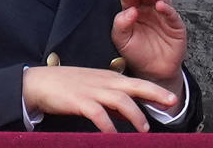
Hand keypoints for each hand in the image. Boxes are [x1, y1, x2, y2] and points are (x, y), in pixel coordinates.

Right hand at [22, 65, 176, 132]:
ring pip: (120, 100)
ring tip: (145, 129)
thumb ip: (112, 100)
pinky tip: (113, 135)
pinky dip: (107, 124)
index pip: (138, 83)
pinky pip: (97, 113)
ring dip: (135, 114)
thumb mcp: (95, 89)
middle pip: (135, 86)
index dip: (155, 90)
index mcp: (110, 78)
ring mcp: (93, 90)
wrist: (40, 83)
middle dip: (155, 93)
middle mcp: (105, 82)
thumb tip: (129, 113)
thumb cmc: (69, 87)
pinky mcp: (79, 101)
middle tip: (172, 101)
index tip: (171, 99)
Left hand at [112, 0, 186, 105]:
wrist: (152, 72)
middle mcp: (149, 10)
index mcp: (134, 11)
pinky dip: (167, 8)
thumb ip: (120, 25)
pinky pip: (172, 13)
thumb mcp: (122, 40)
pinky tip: (160, 6)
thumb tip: (129, 11)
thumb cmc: (137, 54)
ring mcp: (163, 16)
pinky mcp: (175, 24)